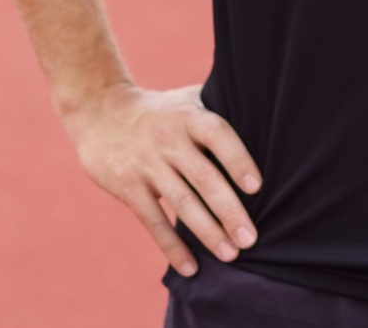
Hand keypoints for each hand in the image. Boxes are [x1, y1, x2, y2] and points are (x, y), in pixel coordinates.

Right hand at [63, 83, 263, 275]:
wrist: (99, 111)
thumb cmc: (159, 111)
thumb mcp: (187, 100)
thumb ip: (220, 107)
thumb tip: (268, 120)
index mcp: (188, 117)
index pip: (217, 134)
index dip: (237, 159)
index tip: (256, 187)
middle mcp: (168, 139)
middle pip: (203, 177)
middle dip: (229, 210)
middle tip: (250, 239)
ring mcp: (146, 164)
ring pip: (181, 202)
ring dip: (207, 232)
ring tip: (230, 255)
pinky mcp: (127, 186)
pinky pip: (153, 220)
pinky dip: (172, 246)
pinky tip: (191, 267)